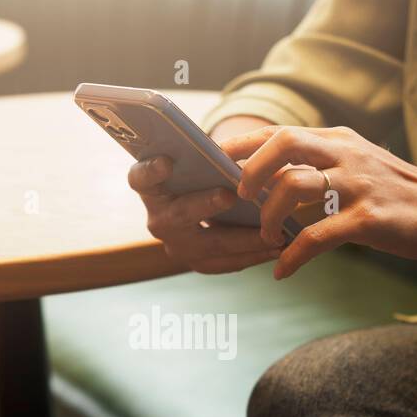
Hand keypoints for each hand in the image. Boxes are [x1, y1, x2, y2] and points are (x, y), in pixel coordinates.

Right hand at [127, 115, 281, 274]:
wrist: (205, 198)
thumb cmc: (204, 171)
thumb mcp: (202, 160)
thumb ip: (210, 156)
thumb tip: (239, 152)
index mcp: (150, 187)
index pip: (139, 178)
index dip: (150, 171)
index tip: (167, 161)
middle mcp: (157, 219)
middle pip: (177, 215)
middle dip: (204, 205)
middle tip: (229, 195)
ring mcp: (176, 245)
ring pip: (207, 245)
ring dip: (243, 239)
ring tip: (273, 233)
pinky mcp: (196, 262)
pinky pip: (224, 264)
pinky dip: (251, 256)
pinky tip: (276, 248)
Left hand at [221, 125, 416, 278]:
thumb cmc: (396, 192)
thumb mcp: (358, 164)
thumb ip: (321, 164)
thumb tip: (272, 177)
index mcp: (338, 139)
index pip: (280, 132)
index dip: (243, 145)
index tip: (215, 161)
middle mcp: (345, 154)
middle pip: (283, 144)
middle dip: (251, 169)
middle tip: (238, 196)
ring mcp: (357, 185)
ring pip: (294, 187)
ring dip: (269, 216)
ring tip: (265, 238)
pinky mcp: (367, 218)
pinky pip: (316, 237)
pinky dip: (292, 256)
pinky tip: (282, 271)